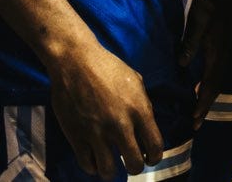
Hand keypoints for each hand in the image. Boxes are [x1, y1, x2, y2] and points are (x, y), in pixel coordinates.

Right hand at [47, 42, 162, 177]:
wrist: (76, 62)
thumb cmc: (108, 67)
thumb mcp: (136, 82)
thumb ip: (144, 105)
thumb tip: (147, 126)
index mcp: (140, 110)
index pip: (155, 146)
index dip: (155, 157)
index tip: (150, 158)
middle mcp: (120, 125)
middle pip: (134, 164)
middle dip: (136, 166)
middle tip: (132, 162)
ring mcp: (97, 132)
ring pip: (109, 170)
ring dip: (113, 171)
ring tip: (113, 165)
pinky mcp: (77, 136)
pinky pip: (87, 164)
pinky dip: (93, 167)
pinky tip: (96, 160)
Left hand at [179, 0, 231, 127]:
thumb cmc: (212, 0)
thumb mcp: (199, 18)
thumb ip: (191, 40)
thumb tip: (181, 63)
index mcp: (217, 52)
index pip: (211, 84)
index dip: (202, 102)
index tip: (194, 118)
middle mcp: (223, 55)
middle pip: (216, 87)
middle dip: (206, 106)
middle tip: (195, 124)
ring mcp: (225, 51)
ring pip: (217, 80)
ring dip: (208, 97)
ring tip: (198, 112)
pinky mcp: (223, 46)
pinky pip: (217, 72)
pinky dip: (210, 84)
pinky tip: (201, 86)